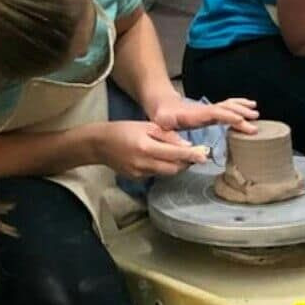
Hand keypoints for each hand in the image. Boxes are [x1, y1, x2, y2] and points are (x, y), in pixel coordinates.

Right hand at [94, 121, 209, 178]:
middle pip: (174, 168)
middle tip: (197, 156)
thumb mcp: (146, 126)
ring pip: (166, 173)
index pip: (175, 154)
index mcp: (146, 147)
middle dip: (187, 163)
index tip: (204, 156)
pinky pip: (156, 174)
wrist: (99, 145)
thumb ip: (167, 135)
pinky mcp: (137, 178)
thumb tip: (187, 144)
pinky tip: (164, 160)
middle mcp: (144, 163)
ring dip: (177, 166)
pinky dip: (164, 168)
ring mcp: (140, 173)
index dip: (191, 156)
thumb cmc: (123, 130)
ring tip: (183, 157)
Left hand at [149, 95, 258, 133]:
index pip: (215, 113)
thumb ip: (173, 138)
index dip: (228, 116)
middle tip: (255, 122)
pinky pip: (227, 106)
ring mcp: (208, 109)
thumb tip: (188, 148)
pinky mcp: (210, 111)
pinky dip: (239, 105)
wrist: (162, 104)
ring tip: (256, 113)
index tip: (241, 121)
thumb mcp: (162, 127)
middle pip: (225, 109)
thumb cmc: (162, 117)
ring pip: (228, 105)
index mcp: (195, 114)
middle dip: (240, 114)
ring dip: (242, 108)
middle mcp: (204, 110)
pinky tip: (249, 106)